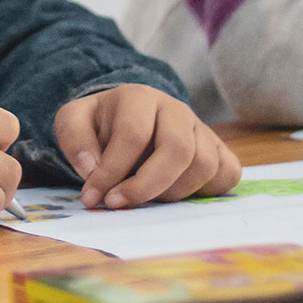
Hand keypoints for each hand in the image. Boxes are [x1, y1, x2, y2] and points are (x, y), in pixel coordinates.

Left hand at [54, 85, 241, 209]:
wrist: (128, 119)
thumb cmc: (101, 125)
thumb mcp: (74, 122)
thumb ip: (75, 139)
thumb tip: (92, 169)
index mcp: (139, 98)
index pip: (134, 135)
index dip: (112, 171)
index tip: (94, 197)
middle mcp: (176, 110)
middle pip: (178, 149)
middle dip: (146, 186)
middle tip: (119, 204)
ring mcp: (202, 129)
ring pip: (204, 165)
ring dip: (172, 193)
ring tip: (145, 197)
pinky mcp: (219, 149)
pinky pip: (228, 173)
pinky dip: (206, 192)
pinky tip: (176, 193)